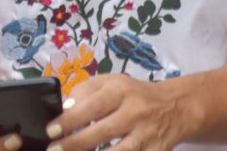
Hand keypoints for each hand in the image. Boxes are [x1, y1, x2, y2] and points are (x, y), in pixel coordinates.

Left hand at [44, 74, 194, 150]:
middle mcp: (135, 112)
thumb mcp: (110, 82)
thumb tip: (63, 108)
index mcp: (121, 91)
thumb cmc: (133, 94)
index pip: (93, 105)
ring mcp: (147, 136)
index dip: (70, 119)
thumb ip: (85, 91)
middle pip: (104, 131)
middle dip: (75, 144)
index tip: (51, 130)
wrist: (175, 107)